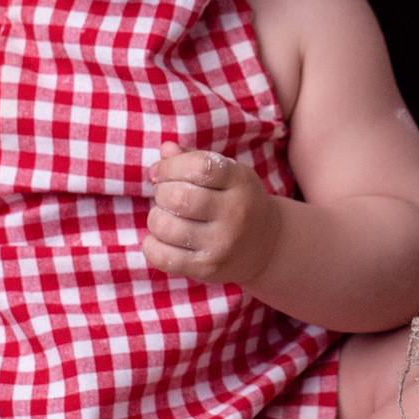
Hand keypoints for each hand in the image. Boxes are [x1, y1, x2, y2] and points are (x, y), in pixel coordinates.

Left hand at [145, 141, 281, 287]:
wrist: (266, 245)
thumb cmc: (234, 200)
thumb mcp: (225, 173)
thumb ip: (193, 158)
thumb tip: (165, 150)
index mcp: (240, 182)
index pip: (199, 166)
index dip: (170, 166)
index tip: (161, 172)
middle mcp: (236, 213)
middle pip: (178, 197)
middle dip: (161, 192)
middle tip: (167, 196)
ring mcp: (223, 244)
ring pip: (165, 226)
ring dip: (156, 218)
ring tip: (166, 217)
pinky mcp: (208, 268)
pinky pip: (163, 257)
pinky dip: (151, 245)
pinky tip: (159, 239)